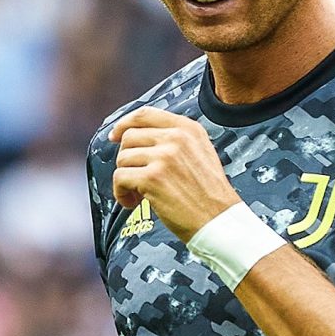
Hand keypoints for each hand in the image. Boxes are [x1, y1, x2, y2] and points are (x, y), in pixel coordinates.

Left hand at [108, 107, 240, 241]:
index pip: (145, 114)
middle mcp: (176, 138)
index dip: (124, 124)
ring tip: (138, 195)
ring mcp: (164, 157)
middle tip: (135, 178)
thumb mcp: (201, 153)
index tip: (115, 136)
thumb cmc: (209, 194)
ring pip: (122, 159)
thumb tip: (138, 136)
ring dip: (125, 179)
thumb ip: (176, 140)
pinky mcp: (152, 178)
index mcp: (188, 129)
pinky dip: (121, 193)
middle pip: (129, 137)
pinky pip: (120, 178)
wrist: (219, 221)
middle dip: (126, 159)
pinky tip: (133, 202)